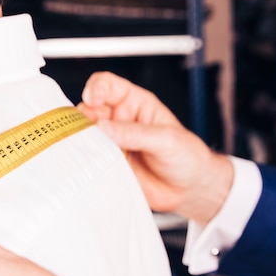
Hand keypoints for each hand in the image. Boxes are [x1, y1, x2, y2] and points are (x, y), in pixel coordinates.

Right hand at [78, 71, 232, 224]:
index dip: (96, 88)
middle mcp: (120, 121)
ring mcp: (113, 143)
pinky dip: (87, 161)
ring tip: (95, 150)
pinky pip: (90, 160)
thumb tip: (104, 127)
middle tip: (91, 132)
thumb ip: (135, 133)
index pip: (107, 85)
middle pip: (88, 110)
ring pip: (84, 135)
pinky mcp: (109, 165)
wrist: (191, 189)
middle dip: (84, 119)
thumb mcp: (167, 139)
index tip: (94, 100)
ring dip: (84, 141)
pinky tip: (94, 165)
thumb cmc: (188, 157)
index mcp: (135, 104)